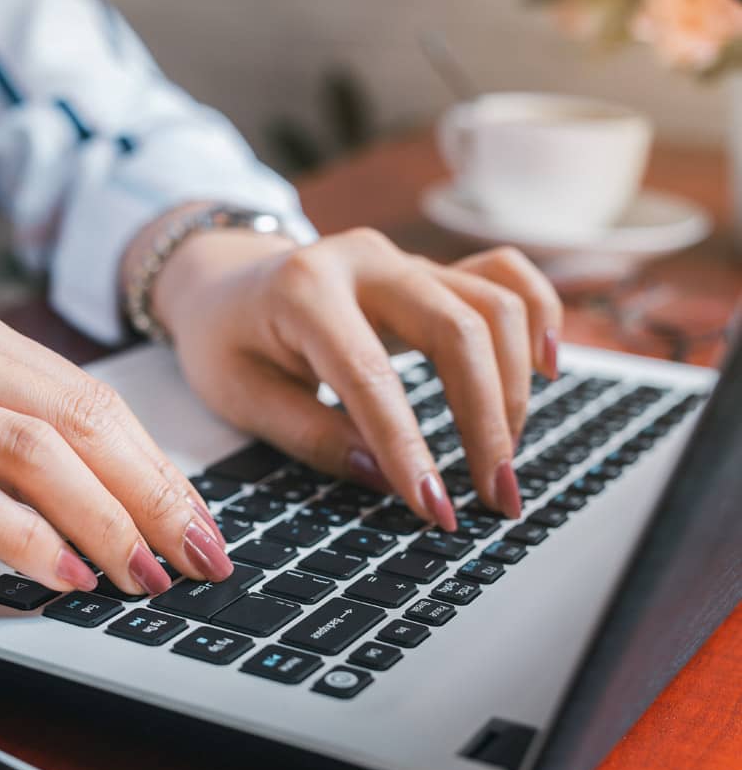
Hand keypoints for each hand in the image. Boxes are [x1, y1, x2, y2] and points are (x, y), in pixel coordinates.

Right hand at [0, 292, 230, 592]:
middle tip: (196, 555)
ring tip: (143, 575)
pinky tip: (65, 576)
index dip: (156, 466)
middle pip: (77, 418)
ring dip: (105, 523)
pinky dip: (27, 540)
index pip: (88, 395)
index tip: (199, 522)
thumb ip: (12, 424)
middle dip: (153, 495)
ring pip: (32, 452)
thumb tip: (125, 492)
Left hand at [152, 226, 562, 527]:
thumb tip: (388, 477)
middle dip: (487, 422)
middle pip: (458, 329)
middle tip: (496, 498)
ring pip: (494, 303)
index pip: (371, 377)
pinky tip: (547, 369)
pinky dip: (537, 316)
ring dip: (514, 388)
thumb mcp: (240, 398)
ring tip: (504, 459)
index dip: (410, 449)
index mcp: (304, 292)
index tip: (437, 510)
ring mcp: (404, 259)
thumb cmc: (223, 342)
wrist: (221, 282)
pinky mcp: (429, 270)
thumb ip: (312, 436)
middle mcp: (365, 262)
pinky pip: (504, 274)